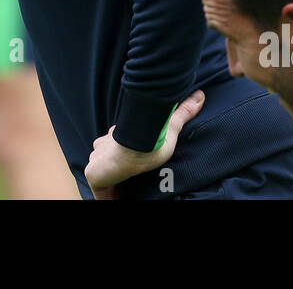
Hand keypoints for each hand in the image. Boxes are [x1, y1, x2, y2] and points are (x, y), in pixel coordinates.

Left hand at [84, 89, 204, 199]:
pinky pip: (98, 187)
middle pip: (103, 159)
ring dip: (109, 179)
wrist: (137, 147)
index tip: (128, 163)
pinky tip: (117, 197)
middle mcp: (103, 146)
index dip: (119, 155)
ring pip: (99, 171)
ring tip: (124, 189)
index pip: (112, 146)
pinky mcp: (93, 173)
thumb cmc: (152, 140)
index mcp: (116, 136)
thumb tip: (200, 95)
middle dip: (113, 169)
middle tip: (128, 178)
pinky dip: (106, 194)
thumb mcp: (170, 128)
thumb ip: (182, 114)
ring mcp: (96, 159)